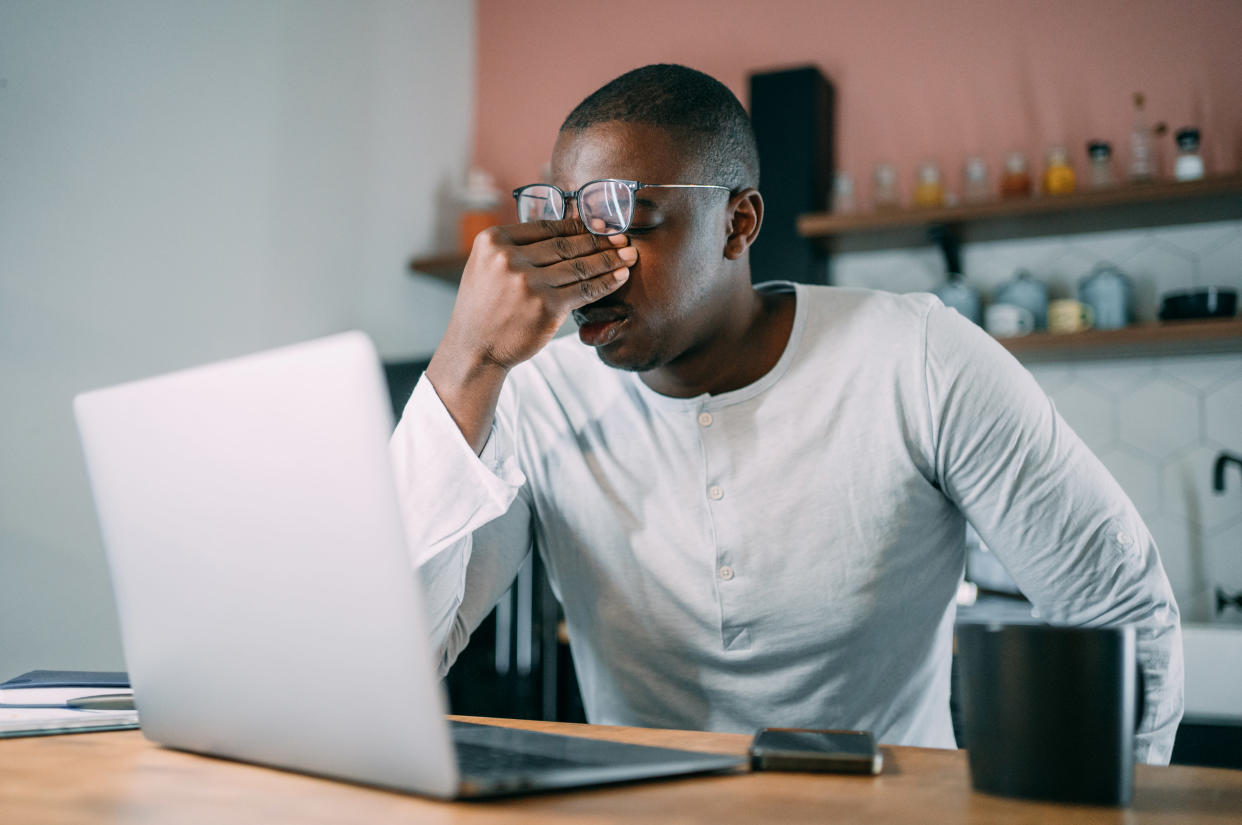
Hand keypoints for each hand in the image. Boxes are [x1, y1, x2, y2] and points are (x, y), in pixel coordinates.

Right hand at [444, 218, 634, 369]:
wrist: (475, 349)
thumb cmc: (486, 308)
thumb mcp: (488, 266)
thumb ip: (517, 247)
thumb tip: (563, 228)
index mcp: (493, 240)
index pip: (546, 227)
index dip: (578, 225)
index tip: (600, 225)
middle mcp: (508, 258)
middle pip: (565, 245)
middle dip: (599, 240)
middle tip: (623, 237)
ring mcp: (528, 282)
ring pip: (578, 266)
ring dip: (609, 260)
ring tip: (629, 255)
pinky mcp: (546, 306)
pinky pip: (584, 290)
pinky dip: (606, 282)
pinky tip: (621, 277)